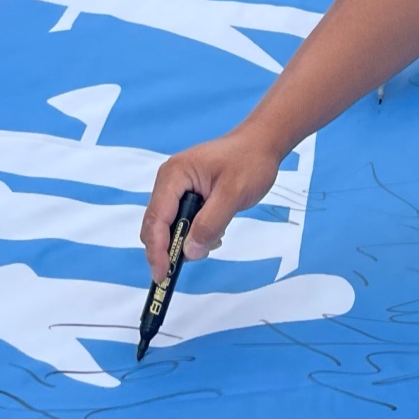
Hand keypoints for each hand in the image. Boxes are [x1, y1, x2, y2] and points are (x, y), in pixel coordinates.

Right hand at [139, 126, 286, 278]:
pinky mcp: (187, 195)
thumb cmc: (250, 161)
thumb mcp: (233, 194)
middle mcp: (169, 182)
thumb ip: (211, 223)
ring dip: (190, 240)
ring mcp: (177, 188)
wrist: (262, 144)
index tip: (163, 275)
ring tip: (218, 236)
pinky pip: (184, 222)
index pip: (156, 219)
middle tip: (197, 257)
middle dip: (173, 246)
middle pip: (157, 226)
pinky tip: (218, 230)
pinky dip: (197, 232)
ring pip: (171, 227)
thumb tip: (189, 253)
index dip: (157, 250)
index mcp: (174, 175)